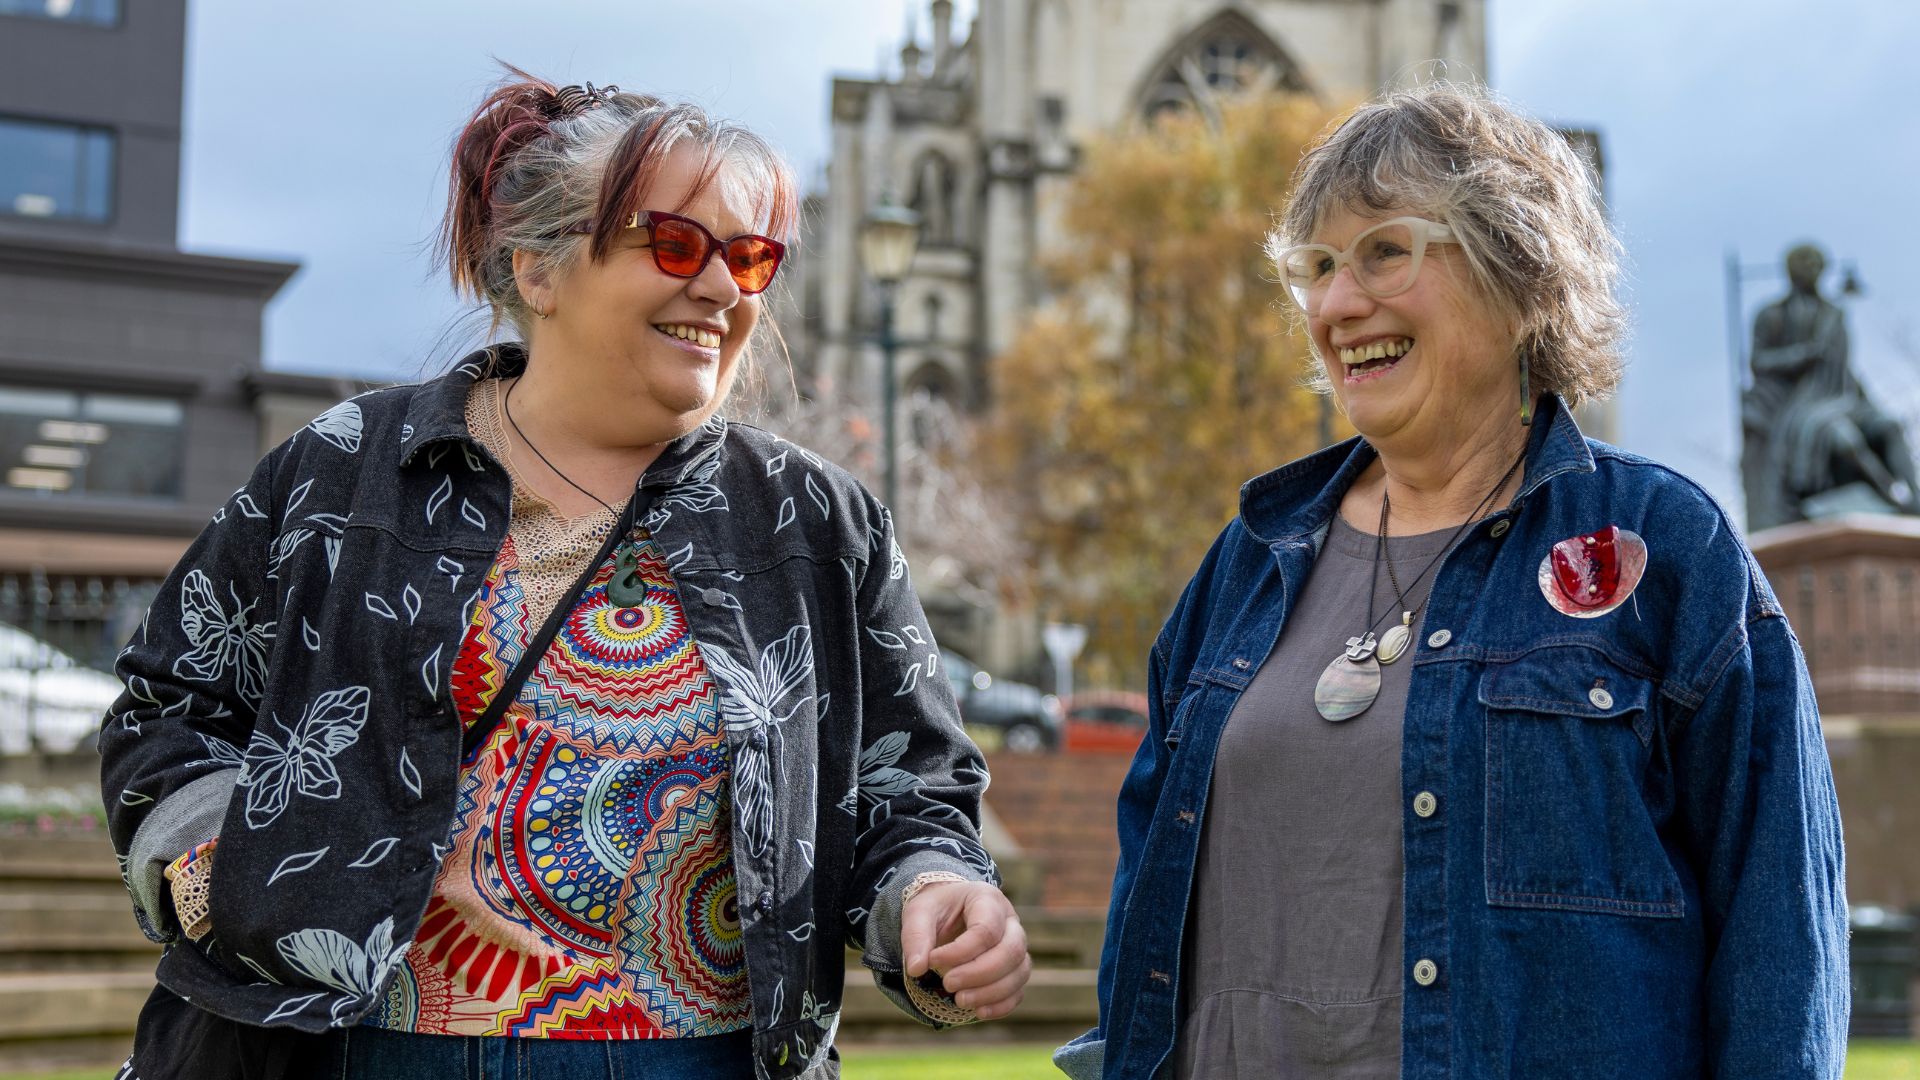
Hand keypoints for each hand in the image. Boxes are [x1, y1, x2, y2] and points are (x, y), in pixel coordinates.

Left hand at [901, 880, 1030, 1020]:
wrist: (947, 913)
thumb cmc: (936, 910)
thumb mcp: (918, 913)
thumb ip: (916, 937)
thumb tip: (916, 969)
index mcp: (988, 899)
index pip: (986, 930)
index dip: (960, 952)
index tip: (933, 961)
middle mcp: (1010, 920)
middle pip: (1011, 950)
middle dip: (979, 974)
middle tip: (948, 984)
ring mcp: (1017, 945)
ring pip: (1020, 971)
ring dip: (991, 992)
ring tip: (960, 1000)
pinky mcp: (1015, 968)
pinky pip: (1019, 990)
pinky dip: (1002, 1005)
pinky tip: (978, 1011)